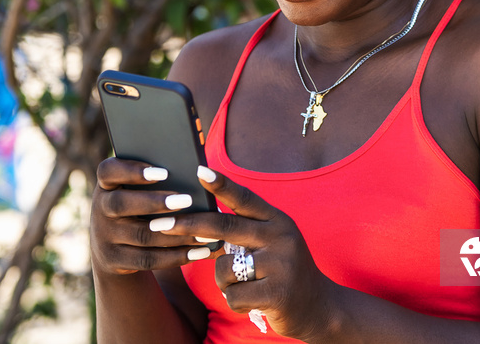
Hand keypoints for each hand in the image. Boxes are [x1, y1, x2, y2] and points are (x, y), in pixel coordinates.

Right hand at [90, 157, 210, 275]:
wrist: (113, 245)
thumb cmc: (138, 203)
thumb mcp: (136, 189)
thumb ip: (157, 178)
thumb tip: (199, 172)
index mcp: (106, 184)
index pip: (108, 171)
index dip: (132, 170)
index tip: (163, 172)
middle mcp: (100, 209)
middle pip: (121, 204)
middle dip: (155, 202)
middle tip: (187, 199)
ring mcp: (104, 237)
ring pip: (141, 235)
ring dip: (175, 234)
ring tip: (204, 231)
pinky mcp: (114, 261)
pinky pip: (147, 259)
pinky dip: (176, 256)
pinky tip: (199, 252)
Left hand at [158, 167, 339, 341]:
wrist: (319, 308)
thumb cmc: (284, 272)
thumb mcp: (272, 243)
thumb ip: (246, 231)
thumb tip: (201, 222)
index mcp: (277, 220)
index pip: (245, 198)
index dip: (222, 185)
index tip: (198, 170)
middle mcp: (281, 236)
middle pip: (225, 227)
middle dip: (188, 225)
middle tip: (159, 224)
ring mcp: (281, 264)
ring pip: (224, 268)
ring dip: (224, 282)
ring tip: (245, 286)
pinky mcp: (278, 292)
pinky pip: (233, 296)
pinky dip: (235, 302)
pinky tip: (253, 303)